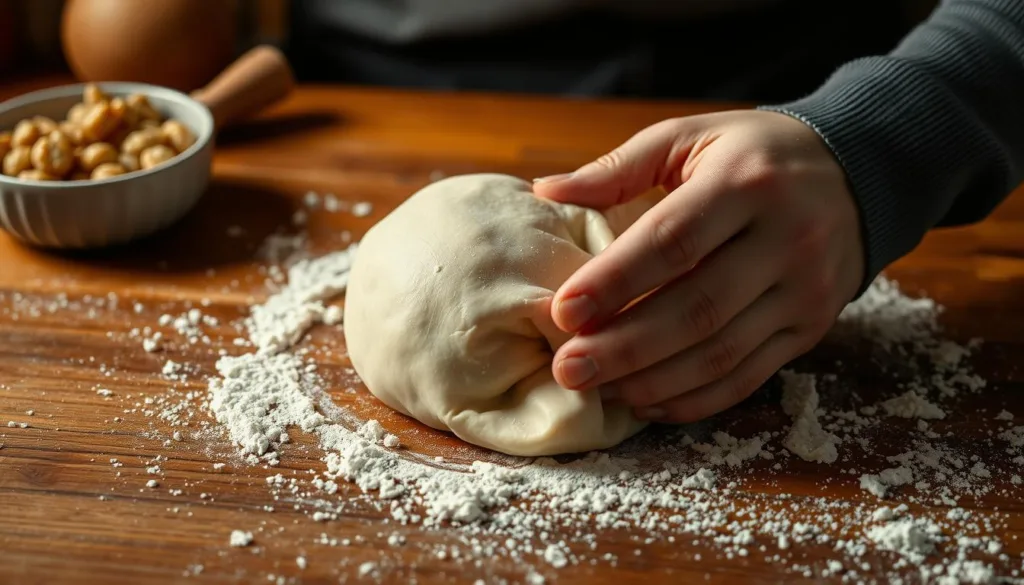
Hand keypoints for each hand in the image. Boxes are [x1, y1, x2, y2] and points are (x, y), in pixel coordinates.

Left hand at [532, 110, 864, 422]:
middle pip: (697, 308)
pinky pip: (749, 376)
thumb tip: (547, 190)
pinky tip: (647, 401)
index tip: (563, 310)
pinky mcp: (810, 329)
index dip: (615, 280)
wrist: (860, 174)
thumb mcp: (692, 136)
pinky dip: (695, 398)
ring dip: (654, 380)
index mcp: (747, 183)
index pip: (674, 241)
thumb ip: (620, 166)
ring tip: (599, 389)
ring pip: (722, 352)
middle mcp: (785, 240)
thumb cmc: (755, 154)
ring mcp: (804, 291)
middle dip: (625, 346)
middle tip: (568, 369)